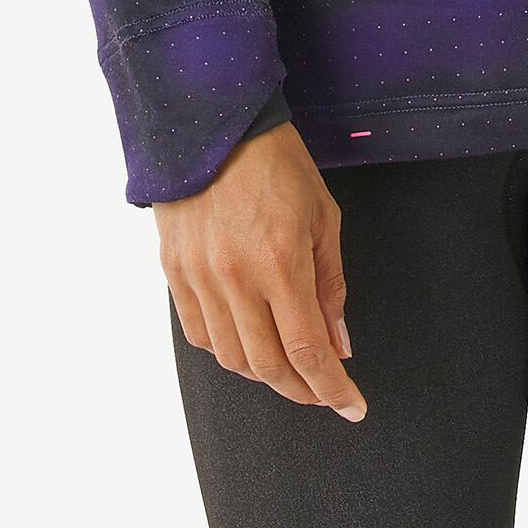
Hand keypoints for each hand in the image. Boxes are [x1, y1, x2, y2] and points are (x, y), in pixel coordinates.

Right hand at [157, 122, 366, 420]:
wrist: (214, 122)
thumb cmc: (276, 162)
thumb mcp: (322, 216)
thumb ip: (330, 284)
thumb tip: (338, 341)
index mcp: (279, 262)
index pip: (309, 351)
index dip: (333, 388)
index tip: (352, 406)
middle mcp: (235, 278)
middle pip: (269, 366)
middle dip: (302, 390)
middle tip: (323, 392)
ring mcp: (200, 278)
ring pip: (232, 359)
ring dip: (264, 374)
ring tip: (288, 367)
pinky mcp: (174, 272)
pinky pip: (199, 334)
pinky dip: (226, 350)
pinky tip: (247, 341)